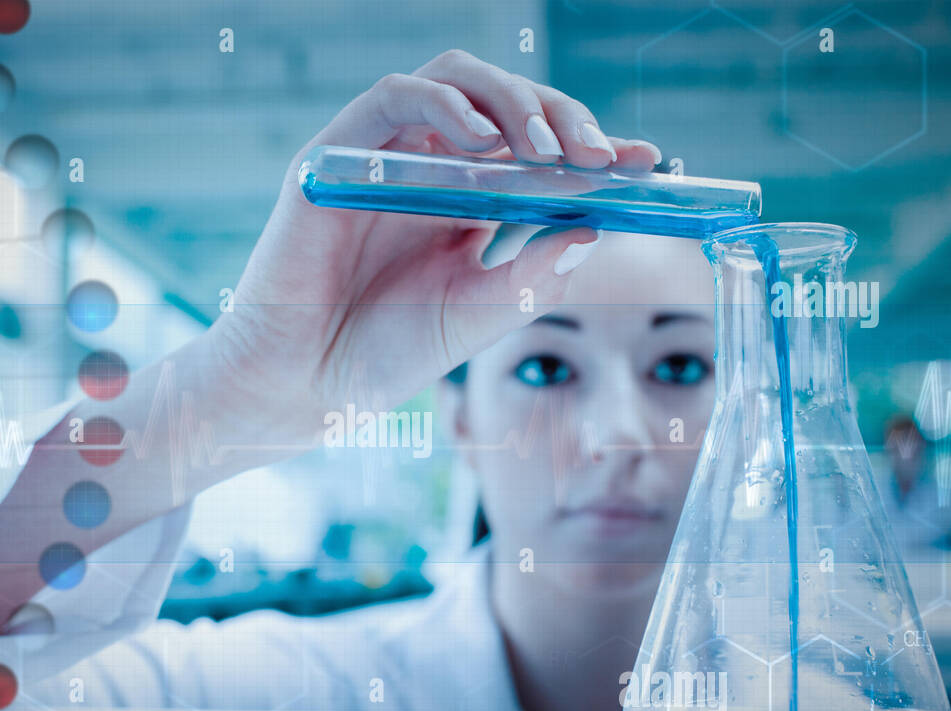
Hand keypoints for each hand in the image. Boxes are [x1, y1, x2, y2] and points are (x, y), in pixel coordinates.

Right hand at [199, 48, 659, 447]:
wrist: (303, 386)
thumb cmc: (381, 355)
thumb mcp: (477, 315)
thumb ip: (532, 274)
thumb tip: (594, 228)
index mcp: (465, 205)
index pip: (538, 154)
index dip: (592, 149)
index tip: (646, 163)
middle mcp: (429, 170)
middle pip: (506, 104)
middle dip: (562, 119)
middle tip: (601, 157)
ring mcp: (385, 157)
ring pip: (457, 84)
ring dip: (512, 103)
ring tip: (548, 149)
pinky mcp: (339, 154)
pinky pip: (395, 98)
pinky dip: (446, 109)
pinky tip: (483, 143)